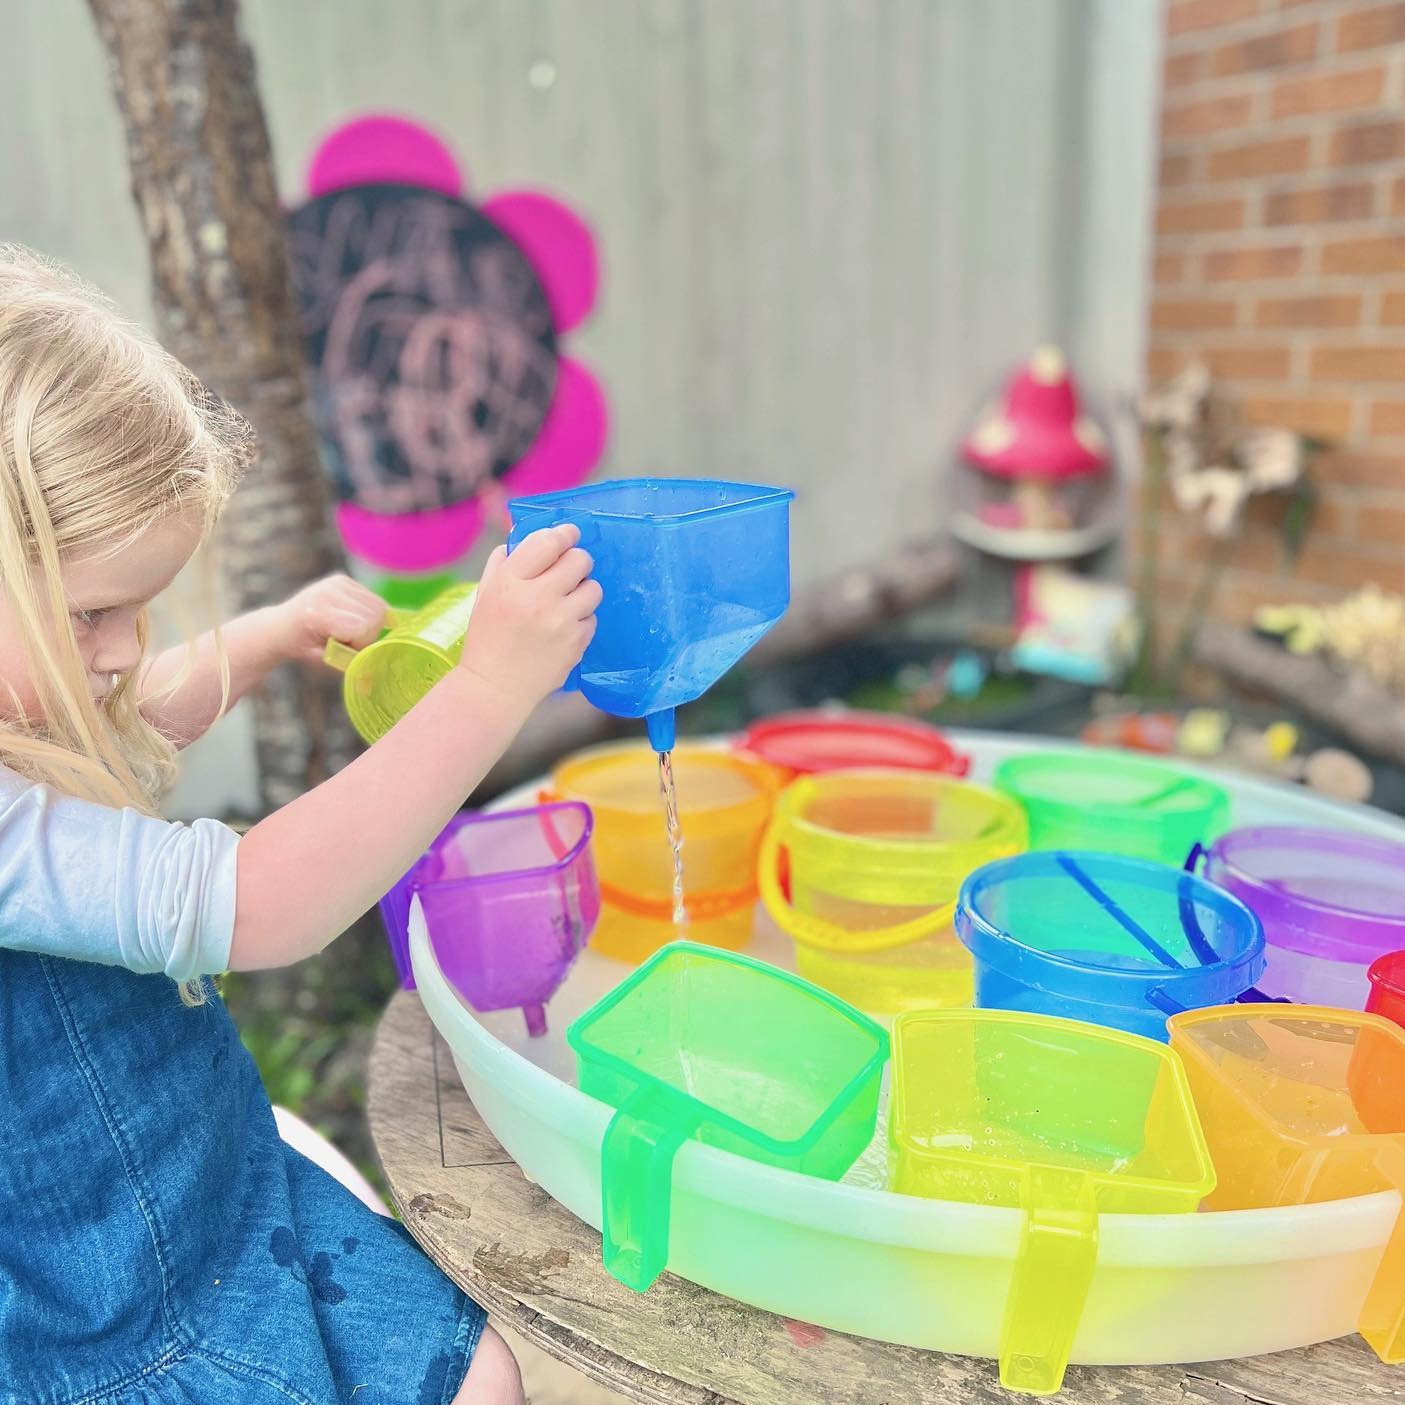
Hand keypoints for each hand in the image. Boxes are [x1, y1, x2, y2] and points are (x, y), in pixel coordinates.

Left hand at [275, 575, 388, 666]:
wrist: (280, 626)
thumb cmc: (302, 647)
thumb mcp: (324, 660)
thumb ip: (351, 661)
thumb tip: (374, 669)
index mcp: (318, 613)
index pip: (362, 627)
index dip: (360, 644)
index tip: (345, 649)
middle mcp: (327, 592)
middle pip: (375, 615)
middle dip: (368, 634)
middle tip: (348, 640)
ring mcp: (336, 582)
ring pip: (379, 606)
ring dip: (371, 623)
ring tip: (349, 629)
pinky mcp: (342, 579)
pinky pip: (373, 599)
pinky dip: (369, 613)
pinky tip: (351, 617)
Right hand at [459, 525, 600, 710]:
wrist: (495, 687)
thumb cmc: (488, 637)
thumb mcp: (486, 593)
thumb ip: (504, 562)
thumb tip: (529, 538)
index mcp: (511, 581)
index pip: (548, 542)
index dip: (564, 534)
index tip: (571, 533)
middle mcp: (538, 598)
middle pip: (579, 560)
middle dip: (577, 562)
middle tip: (570, 571)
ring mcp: (561, 622)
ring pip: (593, 588)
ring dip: (583, 590)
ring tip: (567, 602)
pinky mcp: (577, 643)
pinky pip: (592, 617)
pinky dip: (581, 619)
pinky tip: (564, 628)